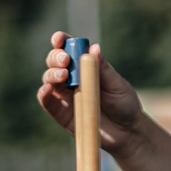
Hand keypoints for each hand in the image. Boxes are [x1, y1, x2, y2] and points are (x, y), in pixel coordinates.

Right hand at [36, 33, 147, 156]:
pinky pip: (46, 101)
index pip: (69, 48)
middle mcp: (71, 78)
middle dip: (56, 57)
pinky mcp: (60, 113)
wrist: (126, 132)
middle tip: (66, 61)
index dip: (61, 41)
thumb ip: (103, 69)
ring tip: (63, 75)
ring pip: (48, 79)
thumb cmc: (124, 103)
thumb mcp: (117, 84)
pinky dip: (43, 93)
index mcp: (84, 65)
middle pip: (54, 61)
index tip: (60, 39)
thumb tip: (94, 48)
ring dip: (52, 74)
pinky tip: (47, 89)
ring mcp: (64, 95)